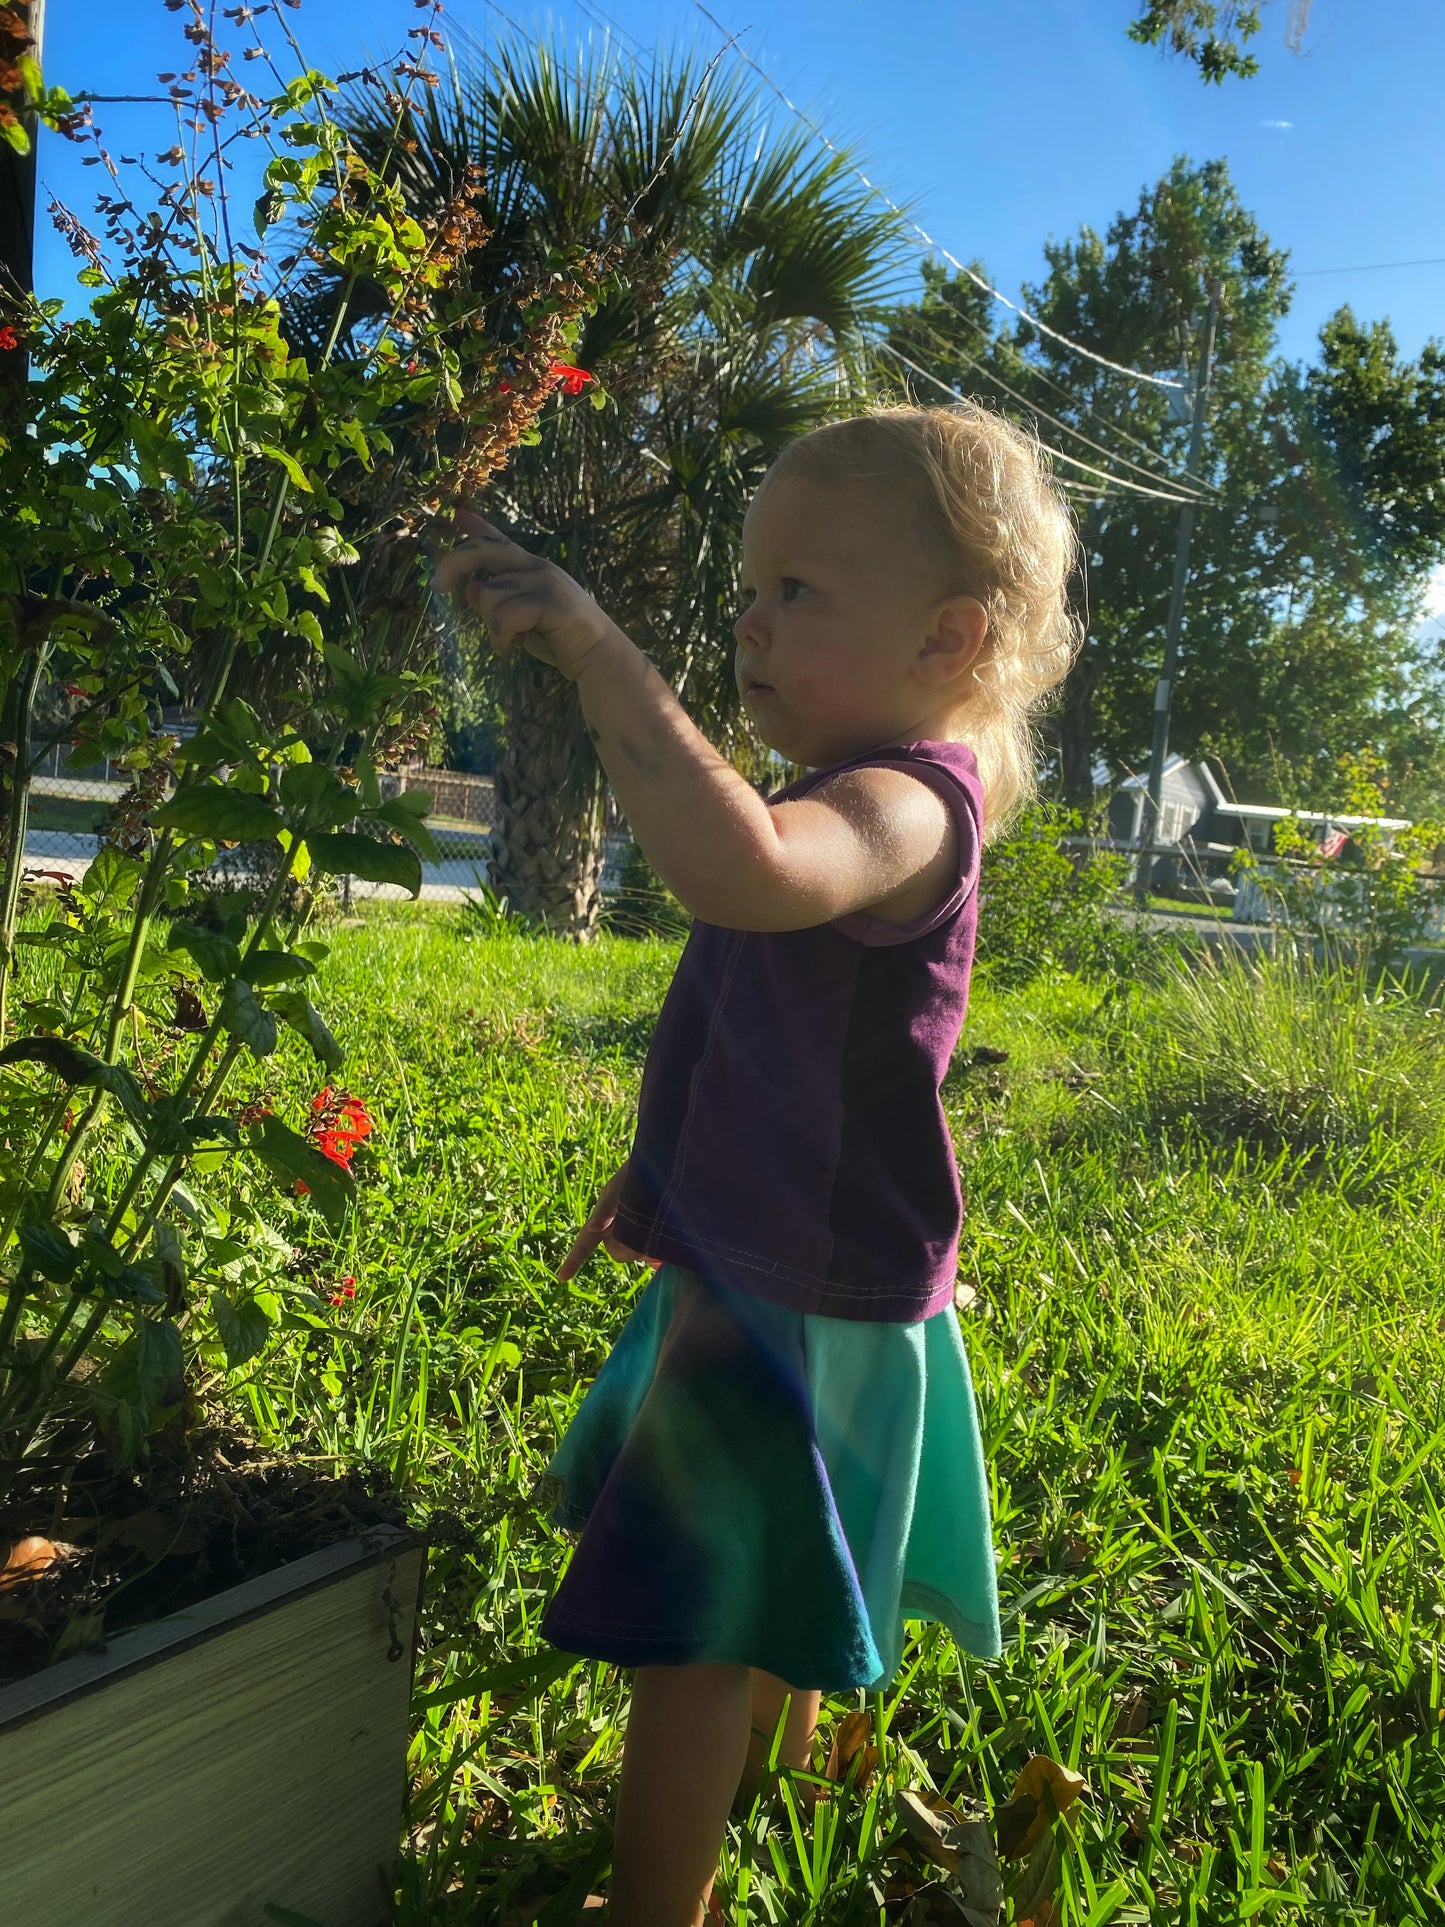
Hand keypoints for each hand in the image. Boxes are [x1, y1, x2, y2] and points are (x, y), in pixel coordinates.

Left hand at [433, 507, 616, 680]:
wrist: (598, 657)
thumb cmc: (560, 639)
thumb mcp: (521, 621)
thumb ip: (498, 604)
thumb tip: (469, 589)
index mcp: (531, 568)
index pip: (498, 541)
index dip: (476, 526)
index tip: (458, 514)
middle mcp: (536, 567)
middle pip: (482, 551)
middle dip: (452, 564)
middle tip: (437, 588)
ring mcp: (544, 581)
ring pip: (489, 595)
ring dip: (491, 626)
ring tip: (509, 641)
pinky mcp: (550, 601)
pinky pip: (504, 617)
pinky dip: (500, 638)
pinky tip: (511, 648)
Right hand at [557, 1163, 660, 1281]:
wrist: (667, 1165)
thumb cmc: (641, 1170)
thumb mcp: (621, 1185)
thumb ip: (607, 1208)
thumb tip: (592, 1228)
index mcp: (605, 1220)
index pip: (585, 1242)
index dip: (573, 1260)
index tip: (562, 1278)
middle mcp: (618, 1229)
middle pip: (618, 1253)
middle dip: (633, 1248)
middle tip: (649, 1230)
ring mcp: (636, 1232)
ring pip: (637, 1252)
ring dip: (650, 1247)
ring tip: (663, 1227)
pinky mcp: (654, 1233)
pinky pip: (653, 1252)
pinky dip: (659, 1254)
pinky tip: (668, 1254)